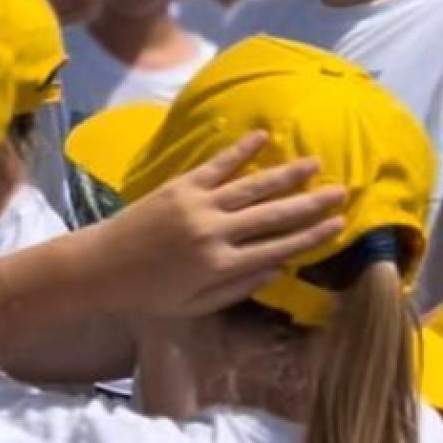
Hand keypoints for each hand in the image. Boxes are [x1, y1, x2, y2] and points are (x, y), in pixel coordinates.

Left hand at [88, 132, 345, 315]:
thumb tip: (279, 268)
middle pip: (274, 215)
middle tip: (343, 190)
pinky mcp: (179, 187)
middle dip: (311, 202)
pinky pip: (216, 165)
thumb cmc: (147, 293)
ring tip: (315, 163)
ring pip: (252, 186)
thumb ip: (238, 288)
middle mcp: (214, 233)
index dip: (311, 236)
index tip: (338, 224)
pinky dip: (240, 150)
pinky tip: (263, 137)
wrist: (99, 267)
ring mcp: (197, 206)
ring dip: (287, 173)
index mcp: (220, 266)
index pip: (278, 248)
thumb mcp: (194, 305)